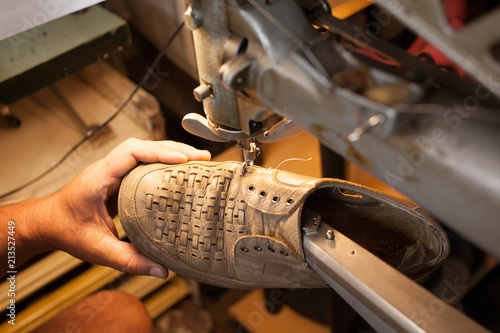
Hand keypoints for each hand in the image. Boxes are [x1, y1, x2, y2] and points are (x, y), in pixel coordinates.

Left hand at [34, 138, 210, 277]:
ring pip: (145, 151)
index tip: (183, 160)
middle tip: (202, 158)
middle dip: (175, 148)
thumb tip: (161, 270)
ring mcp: (113, 170)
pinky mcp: (119, 176)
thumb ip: (128, 260)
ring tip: (198, 161)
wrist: (47, 223)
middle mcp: (107, 168)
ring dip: (171, 152)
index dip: (159, 152)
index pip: (131, 152)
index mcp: (99, 177)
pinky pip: (143, 162)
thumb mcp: (96, 249)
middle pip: (144, 146)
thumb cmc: (65, 230)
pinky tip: (179, 171)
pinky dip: (163, 161)